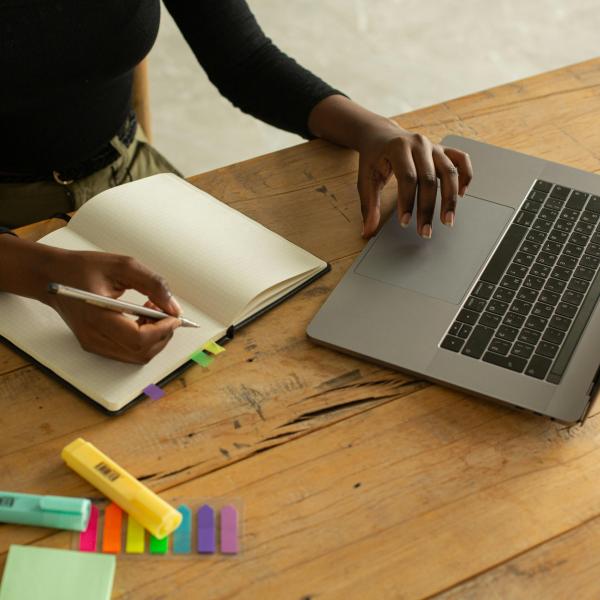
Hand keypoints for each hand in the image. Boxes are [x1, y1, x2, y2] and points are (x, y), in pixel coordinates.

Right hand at [45, 250, 181, 362]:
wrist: (52, 276)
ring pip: (137, 356)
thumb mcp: (123, 266)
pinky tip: (141, 318)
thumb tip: (173, 307)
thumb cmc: (82, 268)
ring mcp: (93, 344)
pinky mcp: (95, 345)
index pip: (138, 339)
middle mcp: (93, 337)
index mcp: (96, 317)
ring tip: (150, 311)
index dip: (163, 330)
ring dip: (154, 337)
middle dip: (162, 334)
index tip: (174, 316)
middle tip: (164, 311)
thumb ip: (152, 284)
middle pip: (141, 352)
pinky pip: (129, 352)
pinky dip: (143, 340)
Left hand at [307, 95, 472, 239]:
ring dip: (450, 199)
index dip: (407, 202)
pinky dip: (465, 176)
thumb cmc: (373, 158)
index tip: (405, 223)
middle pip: (429, 179)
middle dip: (428, 208)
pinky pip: (461, 160)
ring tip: (447, 221)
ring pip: (449, 171)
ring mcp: (434, 146)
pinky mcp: (443, 150)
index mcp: (398, 147)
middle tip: (425, 231)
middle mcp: (419, 144)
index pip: (407, 178)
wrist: (380, 135)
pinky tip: (462, 194)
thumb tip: (368, 232)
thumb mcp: (365, 179)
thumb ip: (368, 205)